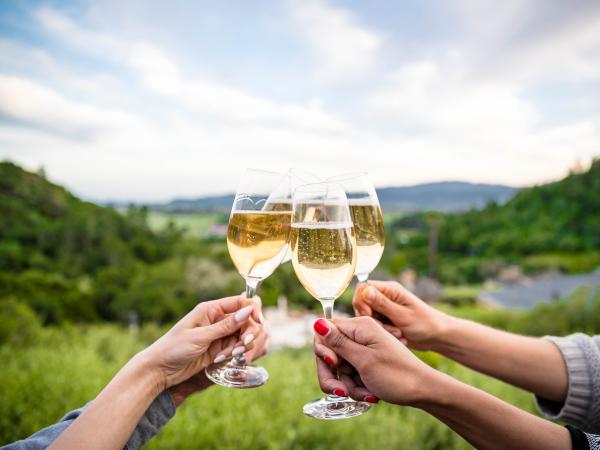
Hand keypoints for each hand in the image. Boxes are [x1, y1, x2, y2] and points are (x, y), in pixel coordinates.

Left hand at [169, 306, 271, 405]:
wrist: (160, 370)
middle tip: (241, 346)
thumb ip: (225, 325)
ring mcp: (220, 334)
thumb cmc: (174, 348)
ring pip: (244, 335)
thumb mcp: (200, 336)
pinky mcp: (220, 349)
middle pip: (247, 320)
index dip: (252, 310)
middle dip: (248, 333)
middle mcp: (217, 319)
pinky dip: (234, 355)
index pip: (240, 302)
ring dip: (241, 346)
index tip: (258, 322)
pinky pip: (237, 348)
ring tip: (225, 357)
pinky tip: (218, 361)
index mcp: (211, 309)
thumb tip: (248, 310)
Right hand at [312, 316, 438, 405]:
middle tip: (343, 392)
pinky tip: (370, 395)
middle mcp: (361, 334)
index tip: (335, 366)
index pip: (325, 332)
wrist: (424, 391)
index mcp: (360, 326)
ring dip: (347, 385)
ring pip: (339, 368)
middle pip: (329, 353)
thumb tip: (317, 322)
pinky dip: (356, 387)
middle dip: (333, 376)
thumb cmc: (397, 374)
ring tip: (365, 394)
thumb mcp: (364, 360)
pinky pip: (351, 375)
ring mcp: (364, 348)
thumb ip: (338, 342)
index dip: (324, 352)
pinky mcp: (367, 362)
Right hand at [353, 281, 449, 350]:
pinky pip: (375, 325)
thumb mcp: (403, 315)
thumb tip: (365, 290)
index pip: (362, 287)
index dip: (361, 302)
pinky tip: (398, 337)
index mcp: (390, 289)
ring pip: (367, 317)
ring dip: (379, 328)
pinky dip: (383, 333)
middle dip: (371, 319)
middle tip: (386, 329)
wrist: (438, 336)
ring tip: (397, 334)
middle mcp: (385, 296)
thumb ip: (382, 303)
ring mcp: (385, 308)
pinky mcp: (386, 319)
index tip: (369, 316)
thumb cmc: (425, 324)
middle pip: (362, 304)